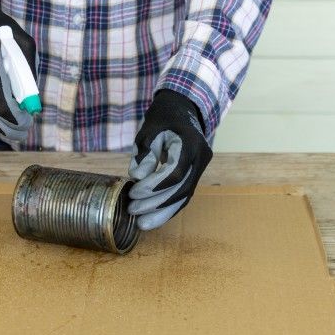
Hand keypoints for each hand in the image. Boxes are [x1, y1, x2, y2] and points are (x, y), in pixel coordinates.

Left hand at [128, 90, 212, 229]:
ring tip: (142, 224)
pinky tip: (153, 218)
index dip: (154, 187)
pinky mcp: (195, 175)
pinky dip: (168, 208)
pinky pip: (183, 195)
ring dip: (162, 213)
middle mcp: (201, 157)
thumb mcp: (149, 130)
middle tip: (132, 210)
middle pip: (181, 189)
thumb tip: (138, 177)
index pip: (175, 172)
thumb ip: (144, 153)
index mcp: (191, 143)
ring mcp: (201, 167)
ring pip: (184, 196)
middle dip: (156, 204)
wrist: (183, 110)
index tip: (134, 192)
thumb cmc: (163, 118)